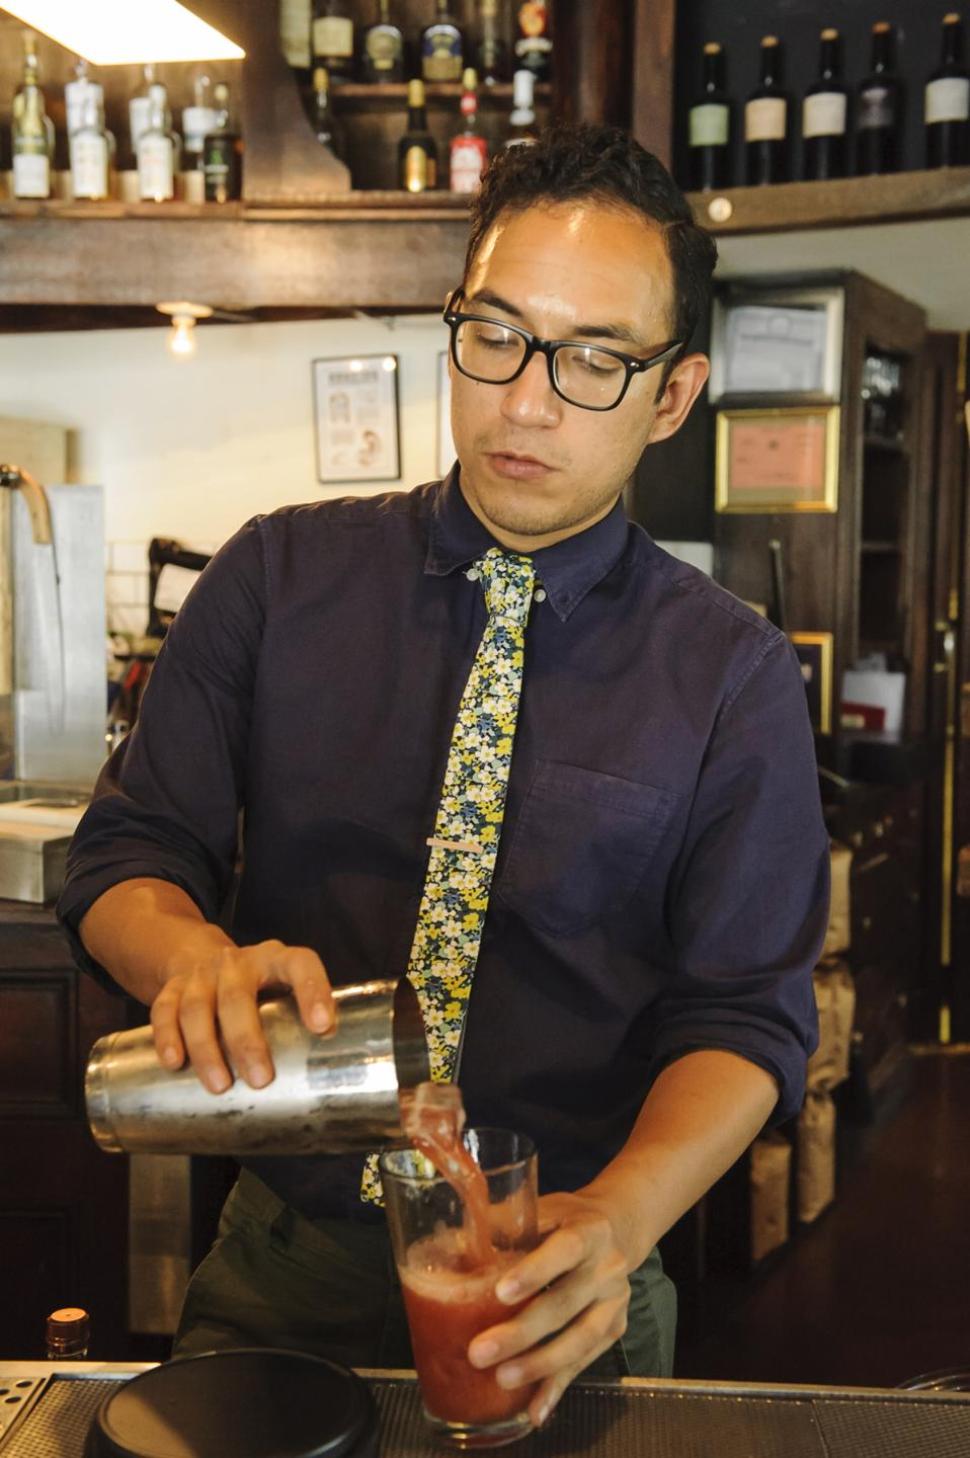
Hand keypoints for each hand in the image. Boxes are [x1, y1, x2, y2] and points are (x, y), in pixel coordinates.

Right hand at [149, 940, 334, 1093]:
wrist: (201, 955)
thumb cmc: (257, 987)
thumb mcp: (283, 990)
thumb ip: (299, 1021)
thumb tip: (324, 1076)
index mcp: (276, 959)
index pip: (300, 965)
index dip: (313, 991)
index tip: (322, 1027)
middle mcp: (238, 962)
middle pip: (237, 997)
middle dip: (247, 1041)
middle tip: (261, 1080)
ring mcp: (202, 973)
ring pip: (198, 1007)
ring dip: (207, 1049)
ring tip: (220, 1085)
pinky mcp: (172, 987)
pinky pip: (165, 1010)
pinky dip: (167, 1037)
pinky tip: (175, 1063)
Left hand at [467, 1189, 631, 1428]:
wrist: (617, 1229)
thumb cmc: (566, 1219)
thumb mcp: (541, 1209)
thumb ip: (501, 1224)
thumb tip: (450, 1245)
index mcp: (589, 1230)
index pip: (565, 1249)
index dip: (535, 1271)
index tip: (500, 1292)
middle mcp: (607, 1267)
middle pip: (565, 1303)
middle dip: (522, 1332)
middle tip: (480, 1352)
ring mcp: (615, 1302)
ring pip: (579, 1340)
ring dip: (539, 1365)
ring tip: (501, 1379)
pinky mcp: (614, 1329)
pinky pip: (584, 1362)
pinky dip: (557, 1387)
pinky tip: (535, 1409)